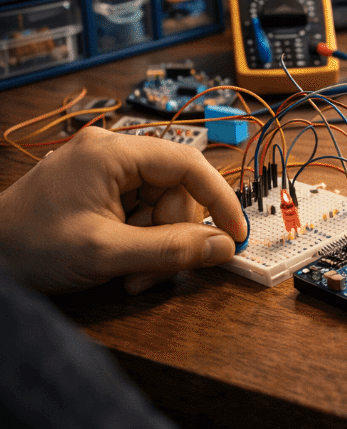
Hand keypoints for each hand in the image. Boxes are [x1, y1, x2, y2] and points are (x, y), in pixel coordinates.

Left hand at [0, 126, 244, 294]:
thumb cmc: (28, 247)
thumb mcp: (107, 253)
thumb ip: (171, 250)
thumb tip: (224, 247)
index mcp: (112, 153)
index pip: (189, 165)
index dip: (220, 199)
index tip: (236, 233)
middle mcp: (111, 155)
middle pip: (176, 192)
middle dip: (172, 236)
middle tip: (153, 272)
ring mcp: (104, 174)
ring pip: (162, 209)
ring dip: (156, 247)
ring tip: (128, 276)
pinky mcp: (99, 193)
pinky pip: (142, 216)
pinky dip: (140, 245)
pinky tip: (121, 267)